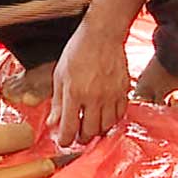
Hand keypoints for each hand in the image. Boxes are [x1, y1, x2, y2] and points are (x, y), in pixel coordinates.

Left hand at [50, 19, 130, 145]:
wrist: (102, 36)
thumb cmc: (78, 52)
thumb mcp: (60, 75)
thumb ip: (57, 102)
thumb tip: (53, 122)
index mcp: (74, 93)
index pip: (69, 127)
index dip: (65, 140)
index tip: (63, 142)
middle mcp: (94, 97)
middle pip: (90, 131)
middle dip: (82, 138)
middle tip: (78, 135)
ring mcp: (111, 95)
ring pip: (106, 126)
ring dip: (97, 131)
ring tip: (91, 126)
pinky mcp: (124, 91)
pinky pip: (120, 115)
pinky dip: (112, 120)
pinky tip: (105, 116)